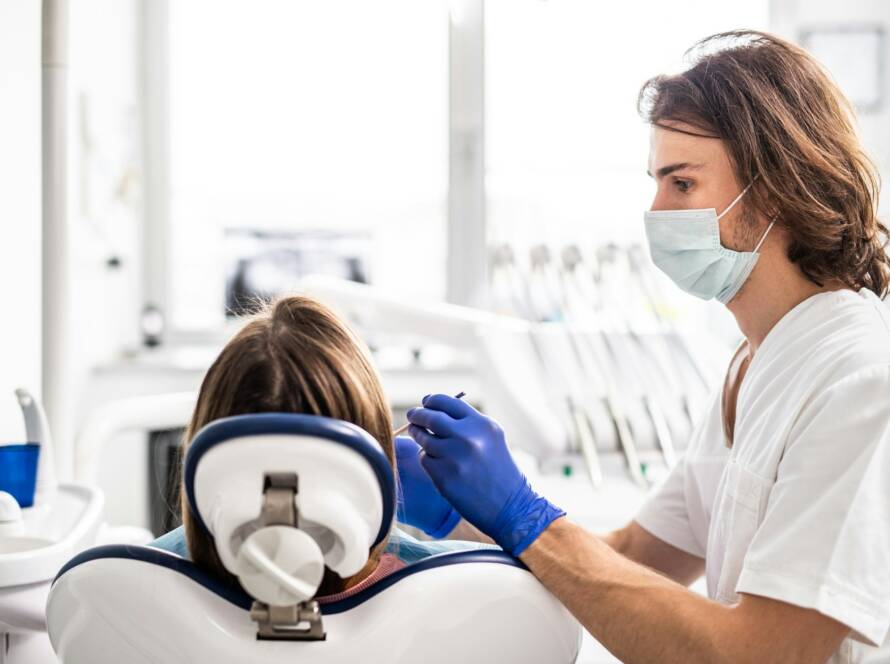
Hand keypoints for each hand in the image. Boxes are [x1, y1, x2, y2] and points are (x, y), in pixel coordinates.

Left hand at [407, 394, 563, 555]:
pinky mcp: (443, 477)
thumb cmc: (498, 469)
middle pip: (430, 417)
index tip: (425, 403)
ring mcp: (454, 457)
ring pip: (424, 439)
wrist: (511, 506)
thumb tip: (431, 405)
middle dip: (417, 415)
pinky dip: (428, 460)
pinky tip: (440, 465)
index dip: (431, 401)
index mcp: (481, 424)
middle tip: (412, 416)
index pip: (446, 402)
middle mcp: (468, 437)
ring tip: (422, 438)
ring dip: (419, 436)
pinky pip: (425, 460)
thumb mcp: (491, 437)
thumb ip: (466, 422)